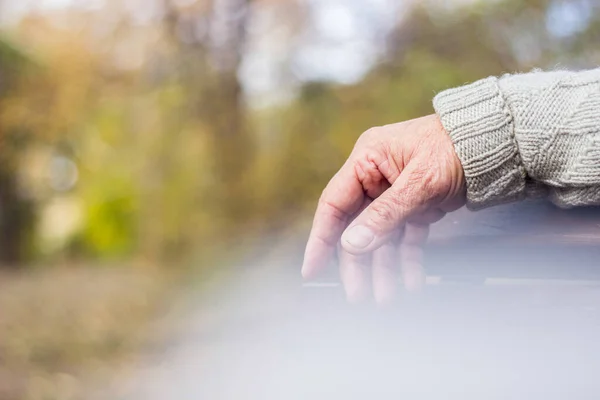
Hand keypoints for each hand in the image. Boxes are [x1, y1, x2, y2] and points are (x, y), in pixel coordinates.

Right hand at [301, 114, 465, 303]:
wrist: (497, 143)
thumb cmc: (456, 147)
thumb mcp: (419, 182)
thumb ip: (385, 215)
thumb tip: (351, 245)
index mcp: (366, 161)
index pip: (334, 204)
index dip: (321, 239)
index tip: (311, 268)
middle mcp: (376, 178)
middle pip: (357, 228)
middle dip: (358, 264)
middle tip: (358, 295)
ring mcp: (395, 194)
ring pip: (382, 238)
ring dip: (384, 268)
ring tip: (387, 297)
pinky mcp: (416, 207)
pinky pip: (406, 238)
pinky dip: (407, 260)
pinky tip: (411, 281)